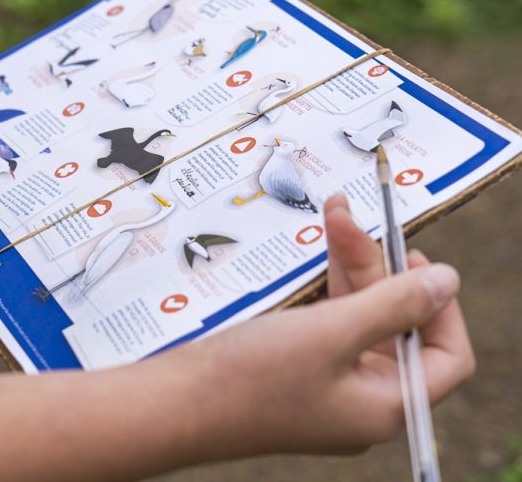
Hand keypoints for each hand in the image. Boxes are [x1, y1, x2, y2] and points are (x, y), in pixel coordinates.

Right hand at [160, 193, 474, 460]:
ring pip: (356, 319)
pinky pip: (326, 326)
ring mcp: (326, 386)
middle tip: (349, 219)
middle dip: (375, 268)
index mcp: (385, 404)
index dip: (439, 305)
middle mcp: (361, 400)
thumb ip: (394, 303)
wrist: (173, 404)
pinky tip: (313, 258)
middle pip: (393, 326)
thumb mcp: (330, 331)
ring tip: (331, 217)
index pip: (445, 355)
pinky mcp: (295, 372)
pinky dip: (324, 290)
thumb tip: (447, 280)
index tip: (414, 258)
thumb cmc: (250, 376)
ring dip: (347, 269)